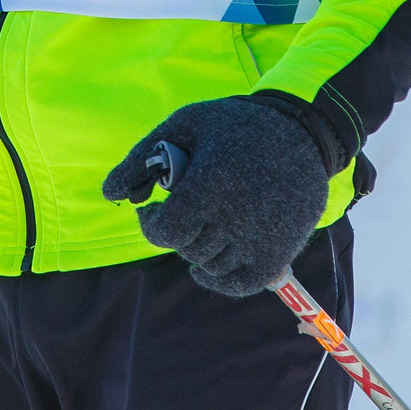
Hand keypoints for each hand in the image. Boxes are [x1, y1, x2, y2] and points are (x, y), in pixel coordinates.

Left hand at [103, 96, 330, 296]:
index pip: (164, 232)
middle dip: (177, 229)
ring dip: (199, 247)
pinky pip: (237, 285)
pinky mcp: (278, 255)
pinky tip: (212, 257)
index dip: (151, 224)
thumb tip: (109, 194)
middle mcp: (234, 219)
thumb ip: (141, 160)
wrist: (301, 131)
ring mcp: (258, 241)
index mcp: (209, 187)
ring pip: (209, 265)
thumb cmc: (234, 125)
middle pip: (185, 248)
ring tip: (205, 221)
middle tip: (185, 208)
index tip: (154, 209)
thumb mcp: (184, 125)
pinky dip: (219, 278)